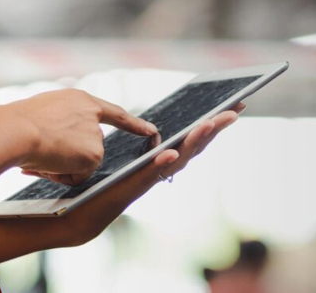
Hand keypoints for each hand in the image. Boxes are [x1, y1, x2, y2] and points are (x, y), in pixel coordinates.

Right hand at [2, 89, 156, 185]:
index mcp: (80, 99)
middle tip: (44, 154)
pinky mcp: (95, 154)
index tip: (151, 130)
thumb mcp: (44, 111)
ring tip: (42, 155)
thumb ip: (62, 121)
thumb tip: (60, 144)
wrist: (17, 130)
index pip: (114, 113)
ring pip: (83, 163)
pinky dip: (64, 175)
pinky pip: (79, 176)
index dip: (133, 124)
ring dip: (64, 166)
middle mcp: (93, 114)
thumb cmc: (17, 122)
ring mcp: (96, 135)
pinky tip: (50, 164)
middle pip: (92, 145)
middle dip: (72, 155)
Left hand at [49, 102, 243, 246]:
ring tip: (210, 123)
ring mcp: (149, 180)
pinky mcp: (131, 188)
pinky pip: (150, 174)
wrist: (80, 212)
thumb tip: (153, 119)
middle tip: (235, 109)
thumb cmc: (102, 182)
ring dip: (196, 142)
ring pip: (179, 159)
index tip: (232, 104)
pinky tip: (173, 152)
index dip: (212, 122)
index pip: (192, 137)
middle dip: (215, 128)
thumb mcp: (125, 155)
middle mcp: (160, 170)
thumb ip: (140, 139)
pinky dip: (163, 164)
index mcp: (160, 158)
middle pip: (194, 147)